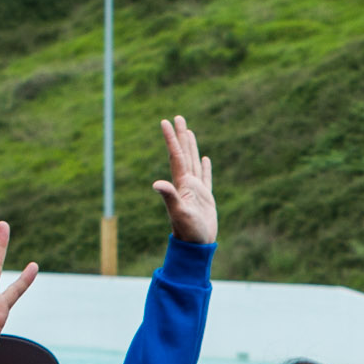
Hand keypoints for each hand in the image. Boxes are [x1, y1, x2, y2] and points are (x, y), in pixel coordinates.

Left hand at [151, 115, 216, 244]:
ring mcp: (196, 190)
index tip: (166, 122)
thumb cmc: (188, 230)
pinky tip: (205, 159)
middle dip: (181, 136)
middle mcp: (186, 183)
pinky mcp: (205, 198)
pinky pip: (205, 178)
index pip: (176, 155)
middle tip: (178, 118)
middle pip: (183, 154)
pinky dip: (205, 167)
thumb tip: (157, 183)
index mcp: (181, 183)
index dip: (171, 138)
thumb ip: (169, 196)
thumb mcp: (178, 212)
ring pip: (193, 162)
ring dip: (191, 147)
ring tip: (189, 132)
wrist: (196, 245)